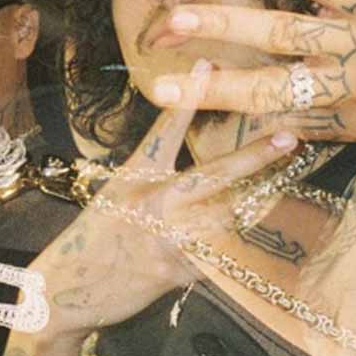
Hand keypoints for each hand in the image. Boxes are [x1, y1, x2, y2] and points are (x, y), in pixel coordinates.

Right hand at [31, 60, 298, 339]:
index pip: (166, 130)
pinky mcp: (178, 272)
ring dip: (260, 200)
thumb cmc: (95, 234)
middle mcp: (153, 202)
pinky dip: (238, 244)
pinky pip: (219, 255)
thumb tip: (191, 151)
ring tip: (289, 179)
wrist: (67, 290)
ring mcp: (167, 238)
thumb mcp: (117, 190)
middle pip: (214, 175)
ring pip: (228, 216)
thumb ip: (153, 171)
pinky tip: (262, 230)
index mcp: (135, 175)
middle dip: (255, 157)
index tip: (210, 64)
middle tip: (288, 138)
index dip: (190, 97)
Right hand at [149, 0, 355, 140]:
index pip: (286, 119)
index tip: (188, 103)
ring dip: (225, 25)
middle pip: (271, 87)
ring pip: (281, 33)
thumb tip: (287, 124)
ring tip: (176, 21)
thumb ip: (344, 122)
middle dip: (211, 88)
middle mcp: (355, 85)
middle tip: (160, 87)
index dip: (237, 111)